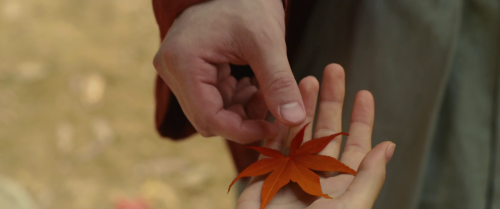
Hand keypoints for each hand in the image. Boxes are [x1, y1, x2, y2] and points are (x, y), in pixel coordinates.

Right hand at [153, 0, 305, 142]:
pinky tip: (252, 84)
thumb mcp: (266, 42)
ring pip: (211, 112)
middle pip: (208, 119)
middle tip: (272, 105)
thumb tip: (295, 121)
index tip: (273, 128)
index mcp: (183, 62)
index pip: (209, 118)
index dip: (243, 130)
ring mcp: (176, 71)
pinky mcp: (186, 71)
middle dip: (243, 119)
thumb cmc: (246, 3)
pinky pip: (211, 99)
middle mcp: (172, 70)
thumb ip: (279, 83)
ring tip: (264, 90)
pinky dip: (234, 99)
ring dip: (241, 109)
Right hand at [237, 64, 394, 208]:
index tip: (364, 93)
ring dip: (302, 105)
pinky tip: (279, 103)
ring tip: (305, 78)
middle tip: (332, 70)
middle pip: (326, 131)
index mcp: (341, 186)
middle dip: (330, 101)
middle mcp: (316, 176)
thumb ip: (368, 179)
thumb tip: (388, 147)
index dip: (361, 119)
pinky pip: (271, 143)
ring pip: (298, 132)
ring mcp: (290, 174)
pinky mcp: (265, 175)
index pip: (355, 146)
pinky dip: (275, 122)